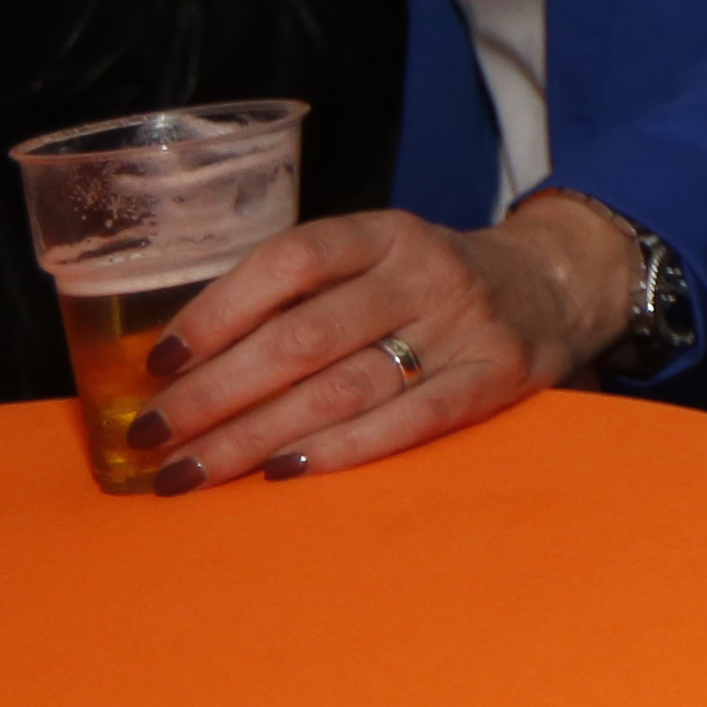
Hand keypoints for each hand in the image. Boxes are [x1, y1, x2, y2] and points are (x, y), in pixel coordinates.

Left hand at [132, 190, 631, 490]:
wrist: (553, 287)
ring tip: (189, 473)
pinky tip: (282, 474)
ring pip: (344, 389)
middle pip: (306, 337)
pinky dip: (342, 450)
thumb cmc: (426, 286)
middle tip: (153, 437)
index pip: (292, 260)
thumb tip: (182, 364)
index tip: (160, 362)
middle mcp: (427, 273)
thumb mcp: (375, 260)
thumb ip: (301, 295)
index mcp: (385, 233)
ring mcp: (466, 327)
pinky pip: (411, 420)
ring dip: (255, 437)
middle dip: (216, 394)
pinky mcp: (497, 378)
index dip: (219, 309)